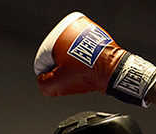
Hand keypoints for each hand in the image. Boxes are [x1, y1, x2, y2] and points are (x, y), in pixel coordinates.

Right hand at [34, 12, 155, 106]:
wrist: (113, 70)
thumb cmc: (89, 73)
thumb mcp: (58, 84)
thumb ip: (43, 84)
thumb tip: (43, 79)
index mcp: (56, 35)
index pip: (42, 61)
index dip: (51, 75)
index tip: (62, 78)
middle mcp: (69, 27)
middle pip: (56, 56)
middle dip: (63, 68)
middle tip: (74, 75)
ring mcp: (84, 30)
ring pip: (70, 54)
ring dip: (73, 64)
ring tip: (82, 70)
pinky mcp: (95, 36)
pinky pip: (83, 51)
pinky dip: (84, 59)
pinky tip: (89, 66)